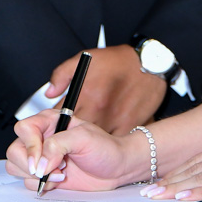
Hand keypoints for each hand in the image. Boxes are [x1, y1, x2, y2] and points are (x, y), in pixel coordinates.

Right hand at [6, 109, 127, 192]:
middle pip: (15, 151)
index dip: (30, 146)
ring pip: (16, 168)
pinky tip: (60, 179)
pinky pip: (27, 183)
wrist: (115, 169)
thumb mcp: (84, 138)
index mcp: (51, 121)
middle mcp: (42, 138)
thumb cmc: (105, 148)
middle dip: (32, 165)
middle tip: (54, 167)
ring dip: (38, 176)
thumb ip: (58, 145)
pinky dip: (41, 185)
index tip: (41, 160)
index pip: (24, 128)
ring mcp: (41, 158)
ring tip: (60, 172)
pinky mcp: (43, 175)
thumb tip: (39, 162)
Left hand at [46, 46, 166, 134]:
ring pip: (94, 141)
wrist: (150, 62)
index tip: (56, 123)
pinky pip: (114, 140)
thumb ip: (62, 75)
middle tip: (70, 133)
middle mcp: (99, 108)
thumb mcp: (86, 59)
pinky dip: (109, 141)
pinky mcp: (130, 124)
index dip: (56, 123)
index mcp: (85, 93)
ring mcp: (115, 118)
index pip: (61, 117)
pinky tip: (106, 138)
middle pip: (75, 134)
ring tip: (88, 138)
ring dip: (89, 141)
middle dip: (70, 135)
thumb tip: (50, 93)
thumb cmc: (119, 60)